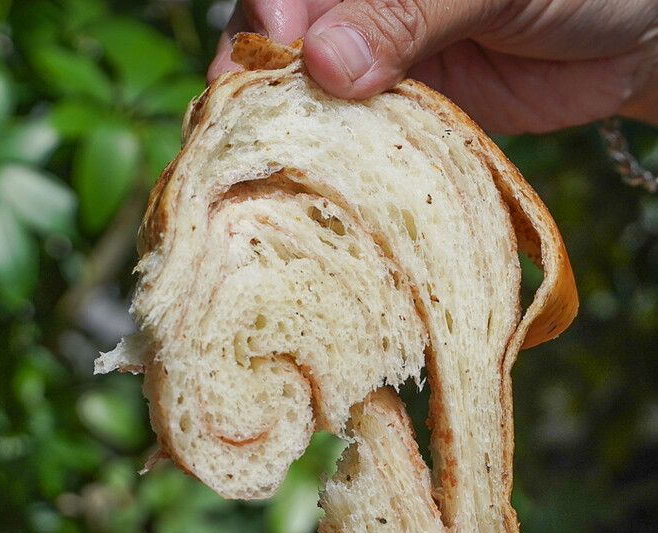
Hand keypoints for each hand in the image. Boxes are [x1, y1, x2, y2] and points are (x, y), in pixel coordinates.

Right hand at [208, 0, 657, 133]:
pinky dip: (346, 163)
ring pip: (321, 97)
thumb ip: (408, 12)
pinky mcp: (411, 117)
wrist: (632, 38)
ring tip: (272, 169)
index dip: (272, 16)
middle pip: (292, 43)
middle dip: (266, 84)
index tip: (277, 54)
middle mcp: (371, 8)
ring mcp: (388, 64)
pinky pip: (366, 140)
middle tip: (243, 130)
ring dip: (299, 134)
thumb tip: (326, 63)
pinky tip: (329, 185)